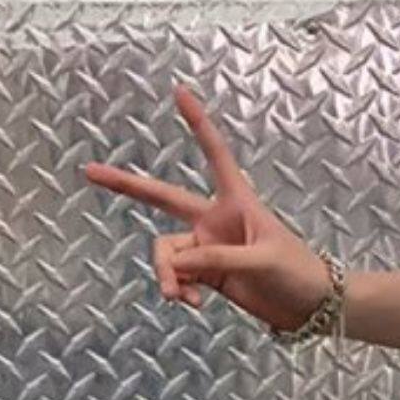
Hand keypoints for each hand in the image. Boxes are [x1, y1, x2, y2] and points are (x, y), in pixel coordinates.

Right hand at [82, 85, 332, 333]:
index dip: (197, 123)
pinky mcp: (205, 274)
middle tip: (89, 171)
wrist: (310, 308)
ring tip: (181, 297)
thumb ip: (218, 259)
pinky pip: (176, 276)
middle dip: (127, 185)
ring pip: (167, 252)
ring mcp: (207, 247)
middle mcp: (215, 220)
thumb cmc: (297, 273)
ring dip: (168, 274)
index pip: (214, 154)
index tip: (179, 91)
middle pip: (162, 198)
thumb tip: (179, 264)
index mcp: (236, 202)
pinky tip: (192, 302)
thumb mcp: (261, 261)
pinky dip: (178, 289)